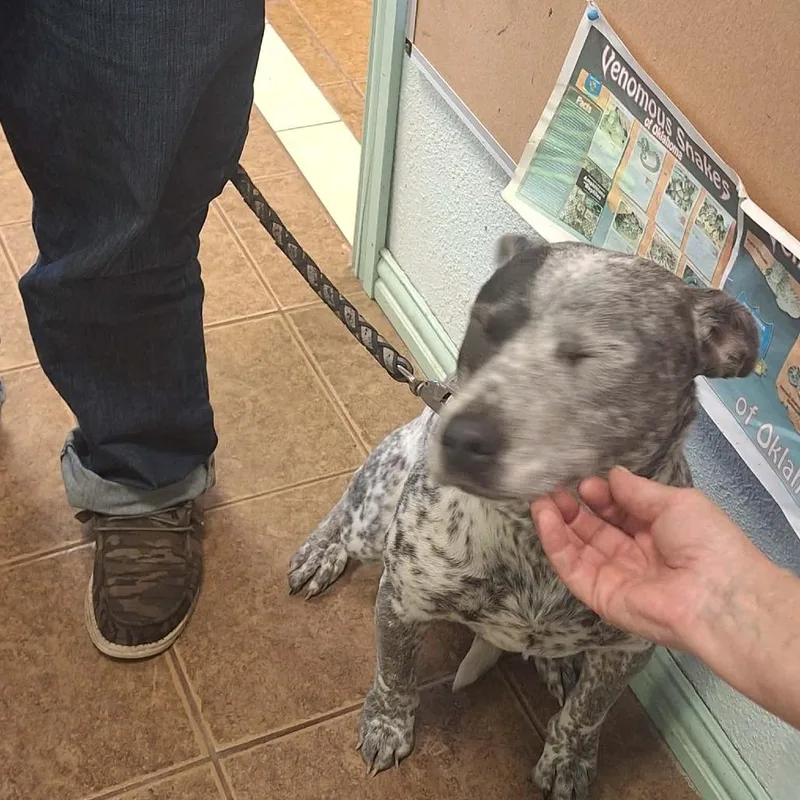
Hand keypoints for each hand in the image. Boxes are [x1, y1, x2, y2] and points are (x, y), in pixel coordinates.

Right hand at [530, 467, 757, 649]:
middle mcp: (634, 554)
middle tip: (553, 487)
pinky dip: (555, 543)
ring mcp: (615, 576)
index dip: (600, 496)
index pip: (618, 512)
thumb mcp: (675, 503)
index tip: (585, 482)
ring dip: (557, 522)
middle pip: (594, 529)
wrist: (716, 596)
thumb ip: (637, 491)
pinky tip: (544, 518)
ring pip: (577, 547)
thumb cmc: (705, 541)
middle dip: (573, 507)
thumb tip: (611, 475)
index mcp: (657, 532)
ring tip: (540, 499)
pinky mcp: (599, 595)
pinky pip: (572, 568)